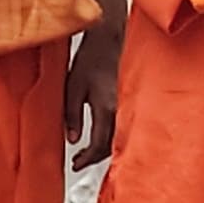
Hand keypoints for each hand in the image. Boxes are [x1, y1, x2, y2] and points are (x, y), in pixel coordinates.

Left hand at [65, 26, 122, 168]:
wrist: (110, 39)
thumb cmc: (91, 58)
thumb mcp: (73, 86)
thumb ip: (71, 115)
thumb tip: (72, 139)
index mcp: (106, 107)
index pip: (98, 145)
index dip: (87, 158)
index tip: (76, 163)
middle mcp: (122, 109)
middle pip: (112, 146)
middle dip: (95, 157)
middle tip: (80, 160)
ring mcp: (130, 105)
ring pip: (121, 139)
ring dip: (105, 149)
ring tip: (89, 151)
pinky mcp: (132, 101)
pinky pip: (126, 127)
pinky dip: (115, 137)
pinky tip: (105, 136)